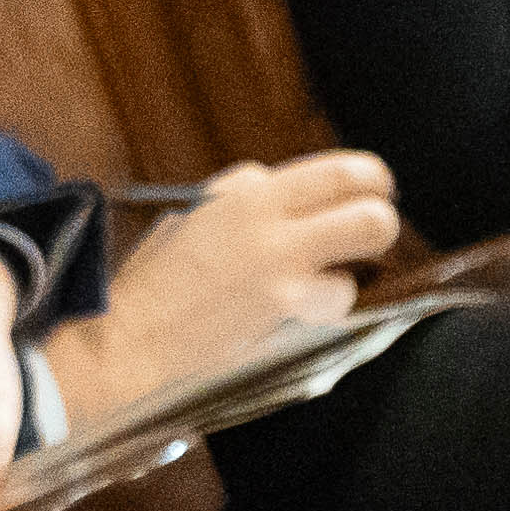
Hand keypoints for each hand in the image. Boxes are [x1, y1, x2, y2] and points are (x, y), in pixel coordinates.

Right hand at [41, 153, 396, 433]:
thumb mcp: (198, 216)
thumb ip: (250, 200)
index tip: (372, 195)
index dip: (369, 184)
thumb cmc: (157, 281)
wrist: (130, 339)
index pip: (341, 172)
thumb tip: (297, 200)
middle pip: (370, 207)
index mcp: (247, 191)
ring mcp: (281, 266)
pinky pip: (334, 302)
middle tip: (367, 235)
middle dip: (379, 221)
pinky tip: (291, 316)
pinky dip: (322, 311)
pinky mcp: (284, 310)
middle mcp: (270, 221)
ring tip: (315, 285)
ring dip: (349, 274)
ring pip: (363, 257)